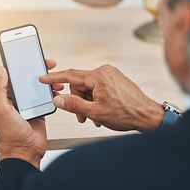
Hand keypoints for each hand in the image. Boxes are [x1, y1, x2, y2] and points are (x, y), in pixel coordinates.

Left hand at [0, 59, 62, 167]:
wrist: (25, 152)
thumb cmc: (11, 135)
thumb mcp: (1, 110)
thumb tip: (0, 70)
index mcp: (6, 97)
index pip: (13, 76)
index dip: (22, 65)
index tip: (31, 58)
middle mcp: (17, 100)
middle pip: (28, 79)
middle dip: (38, 70)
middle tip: (48, 63)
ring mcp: (29, 105)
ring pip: (39, 88)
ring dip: (47, 82)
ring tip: (56, 79)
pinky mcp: (39, 111)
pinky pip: (46, 98)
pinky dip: (52, 93)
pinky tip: (57, 91)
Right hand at [39, 64, 164, 130]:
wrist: (147, 116)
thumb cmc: (126, 114)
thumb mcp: (95, 112)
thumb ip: (73, 105)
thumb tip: (58, 99)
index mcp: (99, 76)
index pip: (70, 75)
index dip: (54, 78)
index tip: (43, 78)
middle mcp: (105, 72)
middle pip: (80, 85)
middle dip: (78, 101)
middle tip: (83, 117)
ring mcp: (111, 75)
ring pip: (89, 88)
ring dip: (88, 103)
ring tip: (95, 117)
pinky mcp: (115, 80)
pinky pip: (98, 88)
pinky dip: (96, 100)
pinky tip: (101, 112)